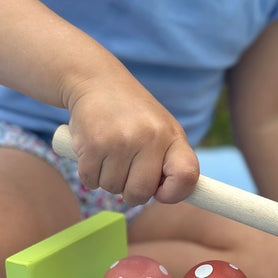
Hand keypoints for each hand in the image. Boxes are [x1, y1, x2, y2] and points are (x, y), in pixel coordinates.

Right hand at [65, 73, 198, 205]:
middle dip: (132, 192)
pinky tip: (95, 153)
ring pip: (113, 188)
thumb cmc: (135, 115)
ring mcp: (119, 142)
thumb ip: (171, 163)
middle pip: (141, 193)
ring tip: (110, 155)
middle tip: (128, 175)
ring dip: (109, 180)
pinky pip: (90, 181)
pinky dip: (90, 175)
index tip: (161, 191)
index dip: (175, 193)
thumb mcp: (164, 131)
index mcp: (172, 137)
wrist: (96, 81)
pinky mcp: (92, 144)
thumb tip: (167, 196)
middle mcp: (149, 138)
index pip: (186, 176)